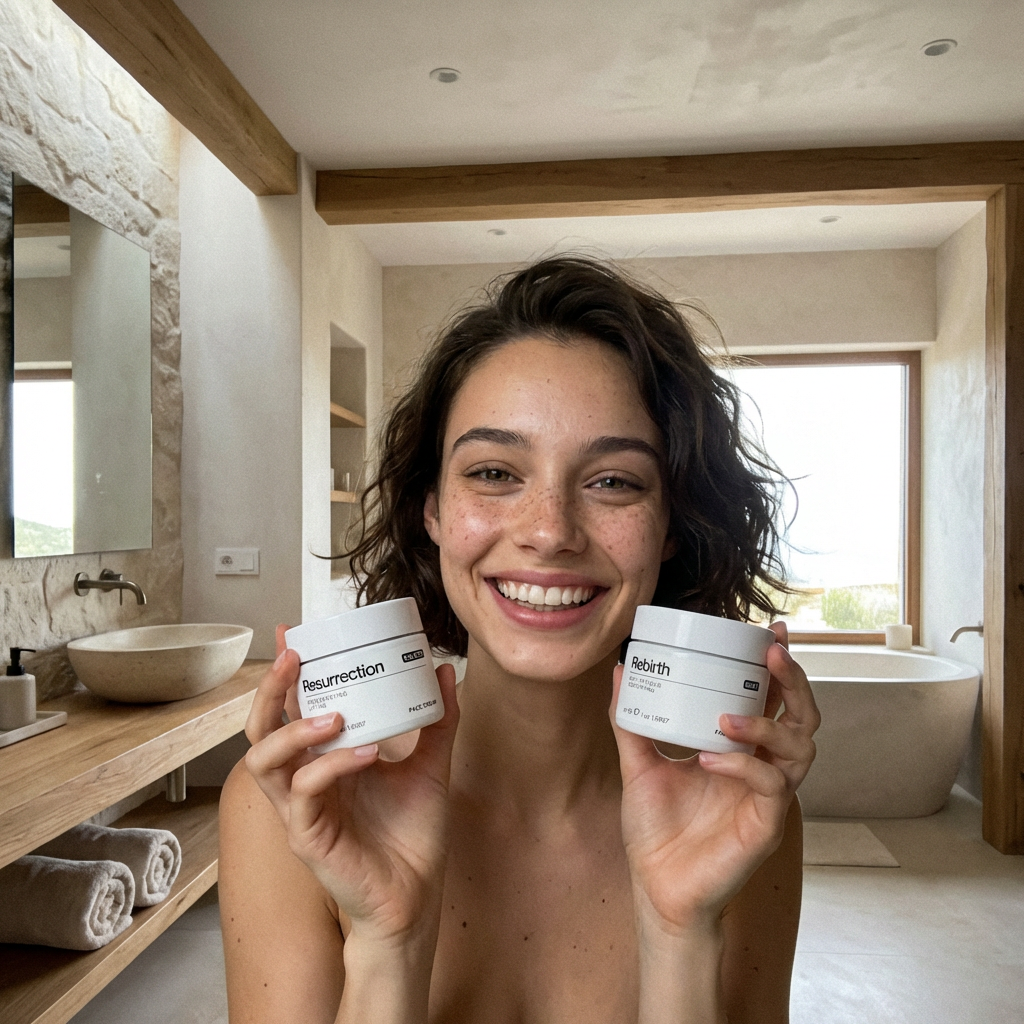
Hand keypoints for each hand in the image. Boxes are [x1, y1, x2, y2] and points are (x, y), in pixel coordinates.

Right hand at [244, 625, 459, 946]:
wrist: (416, 897)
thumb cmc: (412, 835)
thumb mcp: (430, 765)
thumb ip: (437, 721)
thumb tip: (442, 670)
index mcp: (323, 760)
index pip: (291, 709)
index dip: (286, 673)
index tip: (291, 632)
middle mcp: (303, 781)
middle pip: (260, 728)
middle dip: (271, 689)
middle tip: (296, 657)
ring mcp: (300, 810)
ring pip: (265, 760)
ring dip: (295, 730)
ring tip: (334, 714)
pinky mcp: (308, 836)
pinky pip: (306, 793)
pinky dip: (332, 766)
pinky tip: (366, 753)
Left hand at [611, 621, 818, 934]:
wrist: (657, 889)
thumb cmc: (656, 830)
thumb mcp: (639, 765)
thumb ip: (631, 721)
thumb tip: (621, 670)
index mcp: (741, 751)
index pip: (773, 701)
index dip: (780, 667)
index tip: (770, 631)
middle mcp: (763, 769)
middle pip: (803, 717)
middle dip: (793, 682)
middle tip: (770, 654)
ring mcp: (769, 798)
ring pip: (800, 749)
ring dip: (767, 724)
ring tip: (727, 716)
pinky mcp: (765, 826)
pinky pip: (771, 787)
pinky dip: (743, 765)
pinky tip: (709, 759)